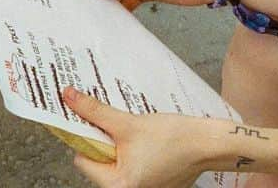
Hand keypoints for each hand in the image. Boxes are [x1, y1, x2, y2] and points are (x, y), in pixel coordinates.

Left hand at [63, 88, 203, 187]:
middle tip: (124, 126)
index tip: (98, 119)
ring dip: (122, 145)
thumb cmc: (173, 138)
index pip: (84, 160)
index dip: (90, 136)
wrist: (207, 143)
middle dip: (108, 141)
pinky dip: (136, 152)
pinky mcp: (152, 185)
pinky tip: (149, 140)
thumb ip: (96, 112)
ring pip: (117, 162)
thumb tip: (70, 98)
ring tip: (139, 133)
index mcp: (116, 186)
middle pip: (100, 162)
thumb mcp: (129, 123)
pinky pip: (133, 166)